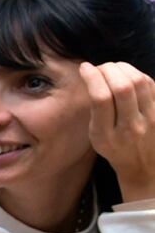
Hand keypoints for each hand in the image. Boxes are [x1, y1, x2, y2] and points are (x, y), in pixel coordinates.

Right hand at [80, 61, 154, 201]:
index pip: (101, 99)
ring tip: (113, 68)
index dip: (93, 77)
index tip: (85, 67)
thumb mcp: (96, 137)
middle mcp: (131, 127)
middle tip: (100, 67)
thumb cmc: (114, 148)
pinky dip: (137, 73)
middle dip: (108, 69)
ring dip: (123, 68)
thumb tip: (94, 77)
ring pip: (140, 82)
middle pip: (123, 87)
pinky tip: (127, 74)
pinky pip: (151, 84)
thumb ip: (96, 111)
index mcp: (107, 136)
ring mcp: (151, 119)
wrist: (142, 165)